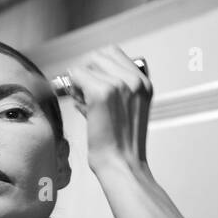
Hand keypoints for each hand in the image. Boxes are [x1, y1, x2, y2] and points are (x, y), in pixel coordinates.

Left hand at [64, 46, 151, 168]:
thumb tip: (88, 73)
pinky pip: (76, 75)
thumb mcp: (129, 108)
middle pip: (99, 55)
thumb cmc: (122, 143)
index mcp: (144, 83)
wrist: (122, 164)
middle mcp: (135, 81)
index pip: (114, 53)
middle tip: (86, 93)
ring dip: (80, 81)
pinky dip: (73, 88)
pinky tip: (80, 104)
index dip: (99, 67)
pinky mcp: (102, 93)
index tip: (93, 82)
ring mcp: (119, 85)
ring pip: (87, 65)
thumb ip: (117, 87)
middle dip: (88, 71)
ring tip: (85, 102)